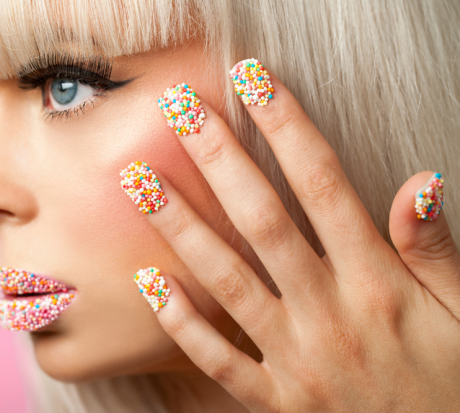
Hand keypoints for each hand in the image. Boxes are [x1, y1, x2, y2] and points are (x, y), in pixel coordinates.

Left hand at [136, 71, 459, 410]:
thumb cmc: (455, 379)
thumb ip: (436, 248)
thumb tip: (418, 182)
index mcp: (378, 282)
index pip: (323, 186)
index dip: (287, 128)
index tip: (254, 82)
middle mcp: (330, 314)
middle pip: (263, 221)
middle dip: (219, 160)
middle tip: (179, 112)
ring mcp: (297, 360)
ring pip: (228, 282)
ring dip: (181, 228)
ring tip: (140, 184)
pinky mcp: (278, 400)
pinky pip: (220, 361)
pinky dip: (183, 324)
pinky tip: (148, 283)